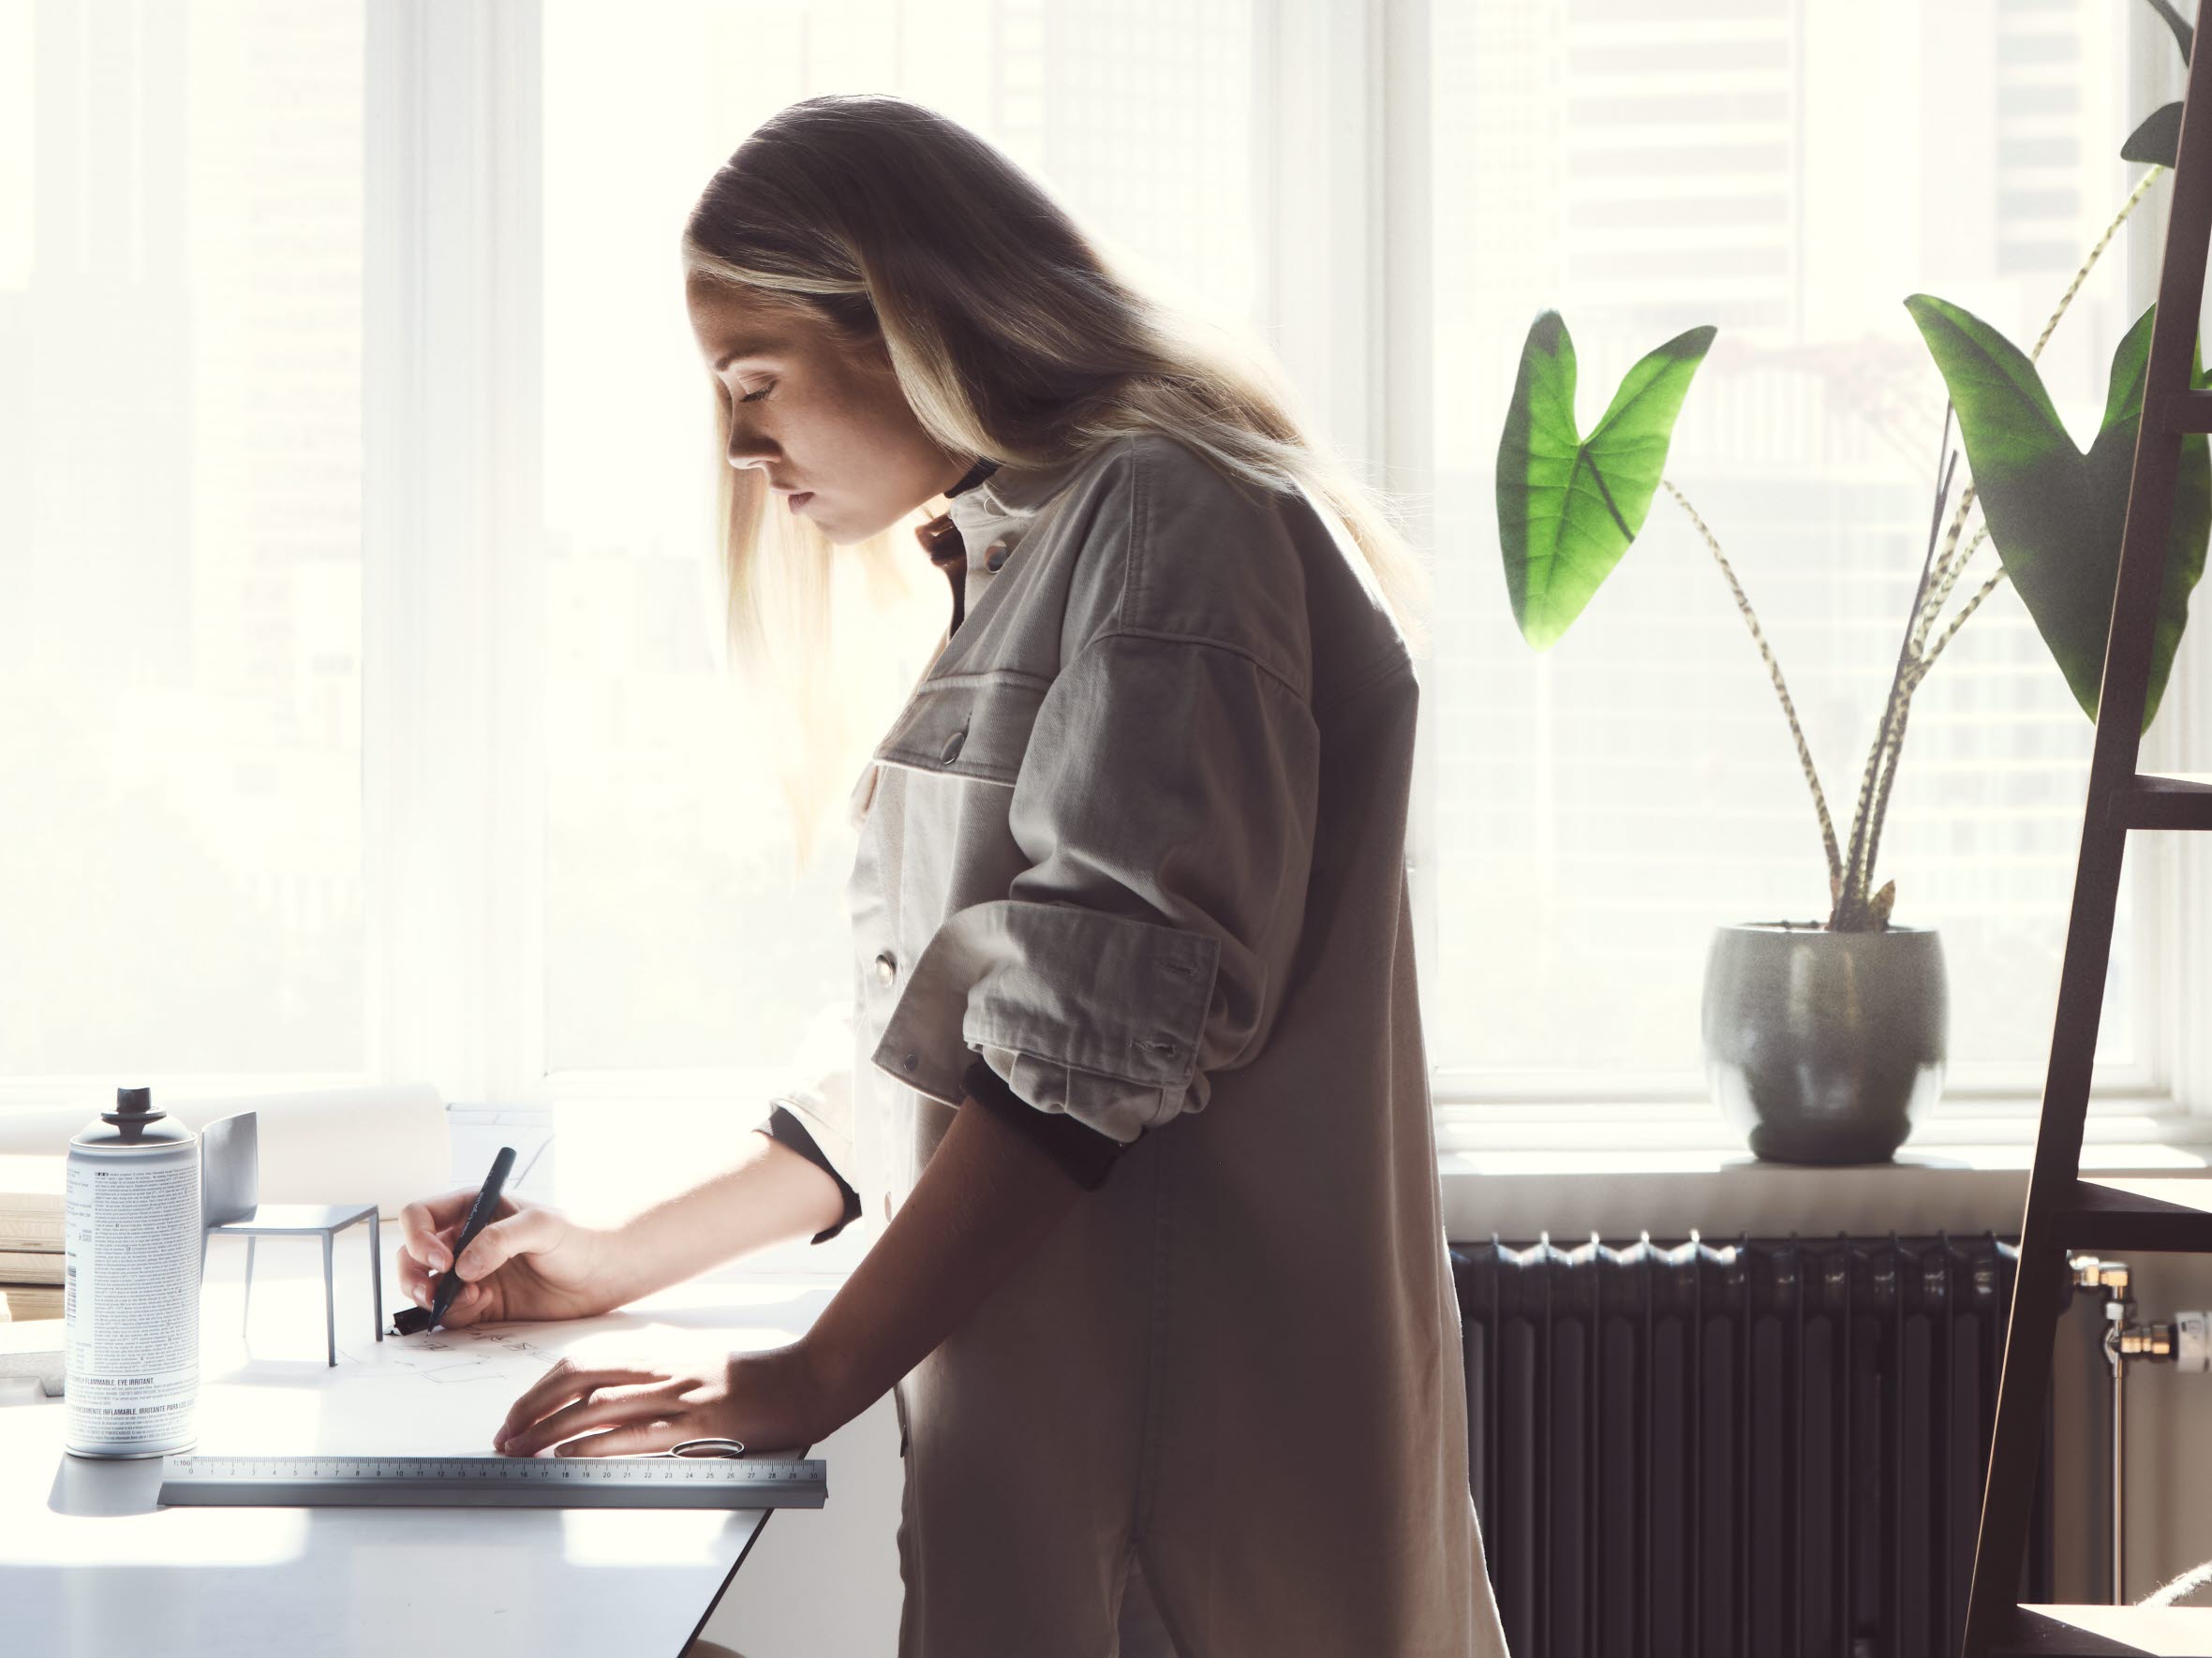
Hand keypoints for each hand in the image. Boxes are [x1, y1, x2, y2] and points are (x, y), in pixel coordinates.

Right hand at [396, 1186, 618, 1327]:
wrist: (604, 1273)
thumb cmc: (578, 1236)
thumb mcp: (542, 1225)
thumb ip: (501, 1239)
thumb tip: (462, 1267)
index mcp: (473, 1208)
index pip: (421, 1216)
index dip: (419, 1237)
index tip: (441, 1260)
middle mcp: (464, 1240)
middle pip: (412, 1255)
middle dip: (413, 1274)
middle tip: (431, 1293)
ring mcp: (471, 1273)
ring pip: (425, 1287)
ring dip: (432, 1298)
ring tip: (470, 1299)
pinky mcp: (481, 1303)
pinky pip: (449, 1312)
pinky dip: (456, 1313)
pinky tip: (484, 1304)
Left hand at [490, 1342, 842, 1457]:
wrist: (802, 1381)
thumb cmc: (746, 1376)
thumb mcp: (689, 1358)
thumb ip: (646, 1370)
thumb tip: (596, 1395)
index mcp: (656, 1348)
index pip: (580, 1360)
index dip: (540, 1387)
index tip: (516, 1412)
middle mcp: (660, 1365)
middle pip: (578, 1379)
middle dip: (532, 1409)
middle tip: (505, 1436)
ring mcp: (677, 1394)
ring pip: (596, 1407)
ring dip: (551, 1431)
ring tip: (521, 1452)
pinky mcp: (695, 1423)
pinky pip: (633, 1435)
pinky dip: (595, 1446)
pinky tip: (569, 1458)